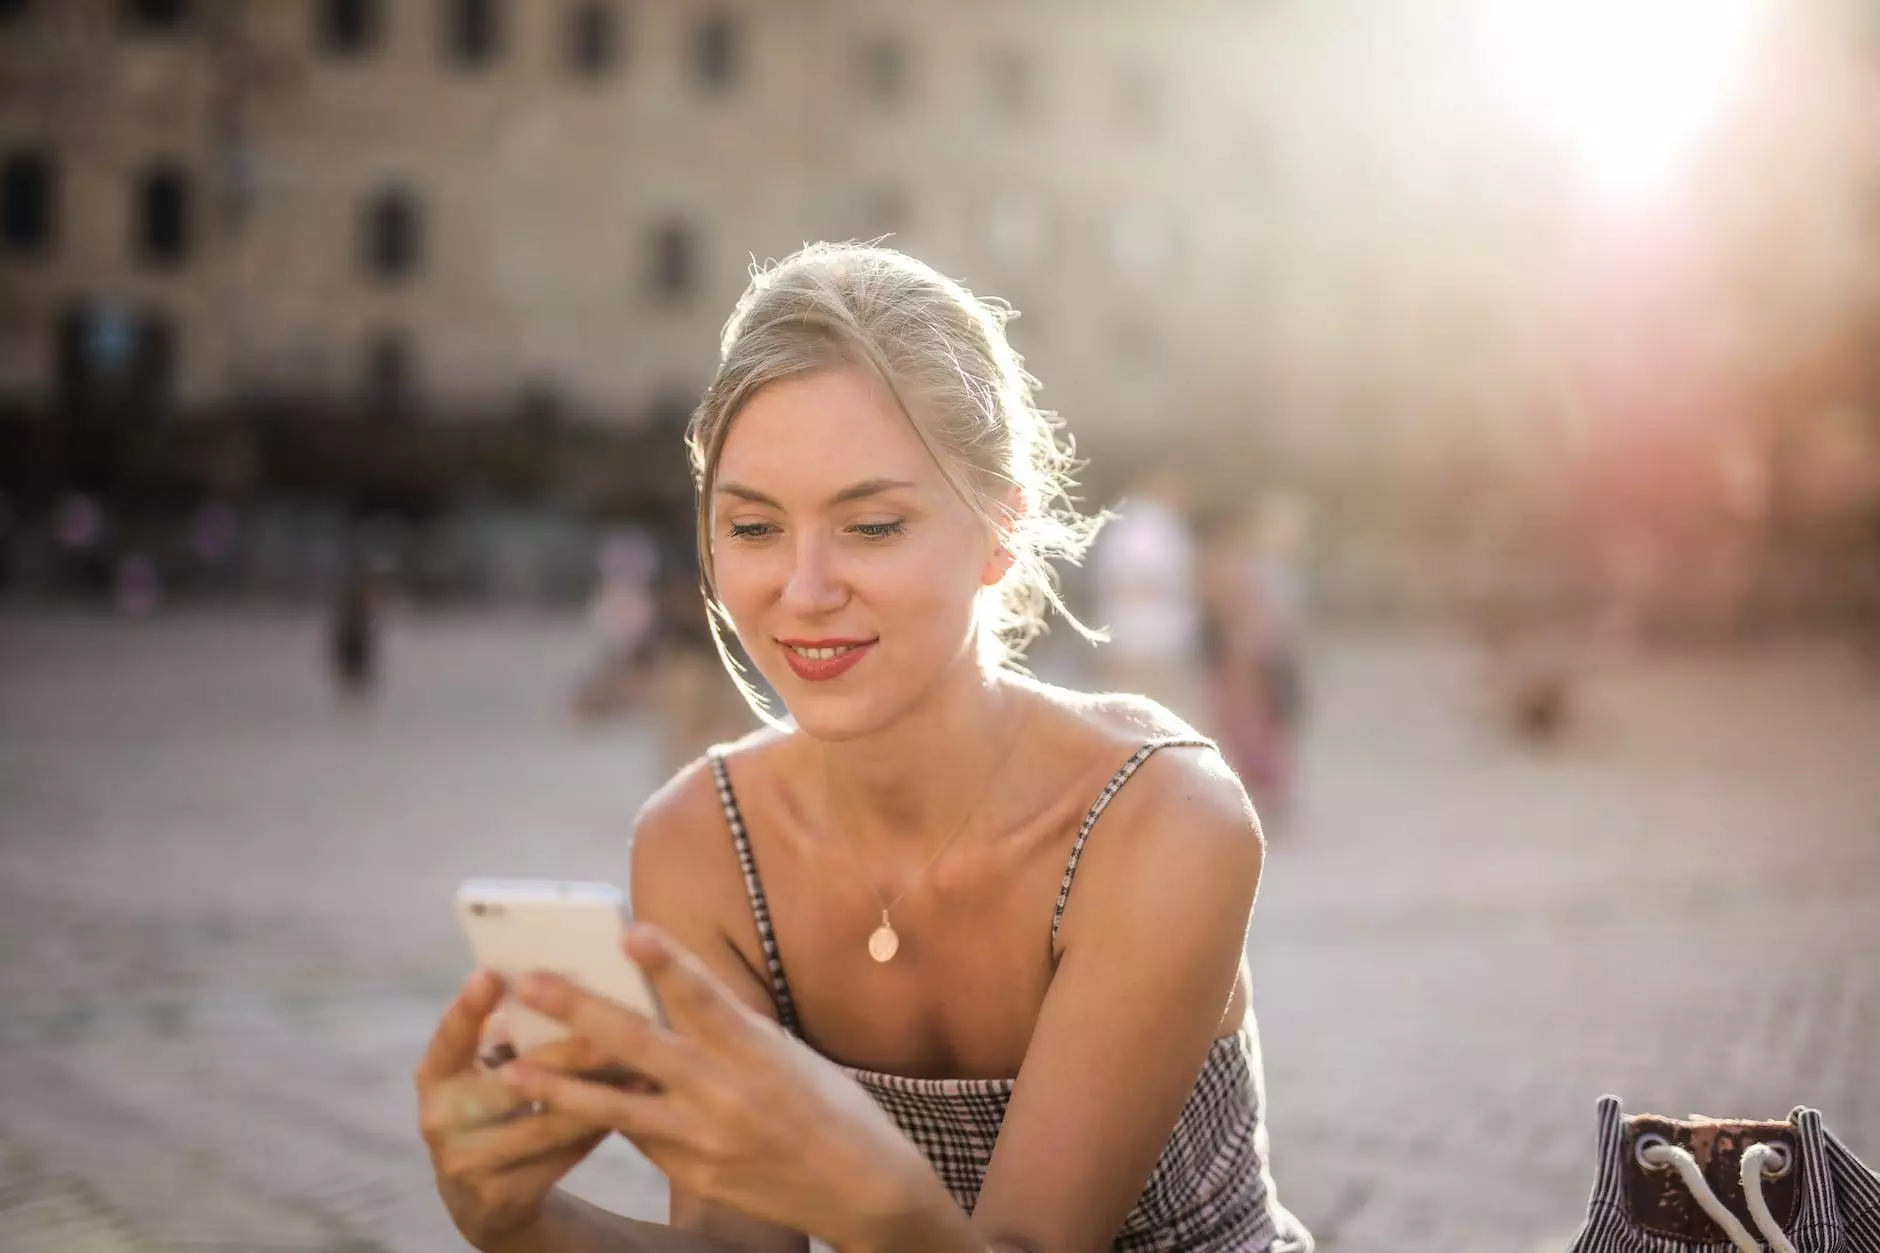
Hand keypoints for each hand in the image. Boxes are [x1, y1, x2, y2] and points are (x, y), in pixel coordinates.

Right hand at [415, 971, 613, 1248]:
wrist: (483, 1195)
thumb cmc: (496, 1104)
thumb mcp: (486, 1070)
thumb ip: (512, 1034)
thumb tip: (566, 986)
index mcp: (435, 1077)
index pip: (449, 1039)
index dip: (468, 1009)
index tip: (492, 974)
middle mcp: (441, 1120)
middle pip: (510, 1084)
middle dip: (564, 1057)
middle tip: (610, 1032)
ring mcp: (468, 1163)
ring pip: (545, 1125)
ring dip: (597, 1096)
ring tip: (640, 1067)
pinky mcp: (502, 1196)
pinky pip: (562, 1157)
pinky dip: (599, 1127)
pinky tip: (635, 1105)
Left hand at [499, 925, 948, 1249]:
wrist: (861, 1188)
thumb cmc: (828, 1105)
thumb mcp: (784, 1054)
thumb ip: (725, 1033)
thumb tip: (662, 1006)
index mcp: (757, 1050)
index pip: (704, 996)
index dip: (667, 962)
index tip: (628, 930)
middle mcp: (726, 1092)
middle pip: (640, 1046)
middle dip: (579, 1012)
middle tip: (528, 983)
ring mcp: (704, 1139)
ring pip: (616, 1107)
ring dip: (558, 1083)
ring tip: (511, 1065)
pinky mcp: (691, 1174)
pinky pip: (637, 1138)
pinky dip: (601, 1115)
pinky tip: (561, 1100)